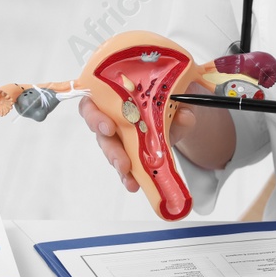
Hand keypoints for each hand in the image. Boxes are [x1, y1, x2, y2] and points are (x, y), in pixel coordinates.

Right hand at [80, 81, 207, 192]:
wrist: (179, 110)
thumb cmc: (169, 95)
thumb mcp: (178, 94)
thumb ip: (180, 103)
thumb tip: (183, 115)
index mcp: (115, 92)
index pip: (92, 101)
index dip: (94, 115)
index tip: (109, 127)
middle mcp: (111, 113)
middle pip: (98, 130)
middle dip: (109, 148)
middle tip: (121, 161)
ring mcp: (118, 134)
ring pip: (109, 149)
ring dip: (118, 163)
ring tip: (128, 177)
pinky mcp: (128, 151)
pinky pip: (122, 164)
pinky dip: (127, 175)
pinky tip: (133, 184)